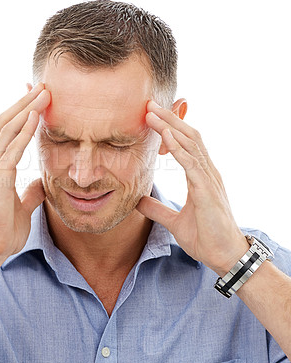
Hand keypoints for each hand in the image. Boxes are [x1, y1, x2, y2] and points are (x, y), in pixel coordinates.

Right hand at [0, 83, 50, 266]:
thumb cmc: (3, 230)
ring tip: (43, 92)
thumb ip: (30, 193)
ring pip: (7, 128)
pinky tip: (36, 116)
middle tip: (42, 86)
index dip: (20, 112)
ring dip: (26, 108)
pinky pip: (13, 148)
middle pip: (6, 122)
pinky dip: (24, 130)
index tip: (34, 97)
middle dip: (24, 102)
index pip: (7, 130)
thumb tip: (40, 184)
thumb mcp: (23, 206)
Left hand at [136, 100, 248, 275]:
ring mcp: (209, 180)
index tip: (151, 116)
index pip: (186, 144)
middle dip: (169, 119)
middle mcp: (207, 172)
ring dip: (171, 128)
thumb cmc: (205, 238)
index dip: (169, 129)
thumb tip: (138, 201)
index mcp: (200, 176)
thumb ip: (157, 210)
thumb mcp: (174, 221)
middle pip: (188, 137)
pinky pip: (193, 165)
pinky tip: (167, 138)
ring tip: (153, 114)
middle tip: (149, 105)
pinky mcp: (208, 191)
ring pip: (191, 145)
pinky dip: (180, 150)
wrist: (224, 257)